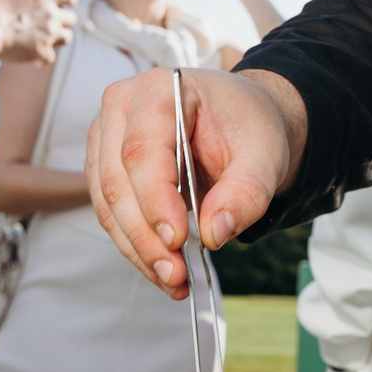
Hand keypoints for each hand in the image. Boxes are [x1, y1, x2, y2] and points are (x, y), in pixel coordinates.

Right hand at [0, 0, 74, 64]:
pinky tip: (34, 59)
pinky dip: (43, 59)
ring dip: (58, 40)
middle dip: (62, 23)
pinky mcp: (42, 52)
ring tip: (45, 42)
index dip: (68, 1)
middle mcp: (51, 15)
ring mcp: (49, 34)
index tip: (63, 5)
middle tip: (50, 27)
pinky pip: (51, 58)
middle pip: (71, 19)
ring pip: (67, 38)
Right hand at [86, 67, 304, 297]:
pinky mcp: (106, 167)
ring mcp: (107, 138)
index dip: (155, 199)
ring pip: (108, 203)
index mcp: (160, 90)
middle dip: (144, 235)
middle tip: (176, 274)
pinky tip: (163, 269)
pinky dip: (136, 245)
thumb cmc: (249, 126)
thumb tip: (215, 233)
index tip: (177, 240)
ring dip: (137, 248)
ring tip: (173, 280)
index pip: (142, 149)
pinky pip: (112, 213)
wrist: (241, 120)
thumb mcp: (265, 155)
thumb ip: (246, 192)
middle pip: (116, 180)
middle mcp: (121, 108)